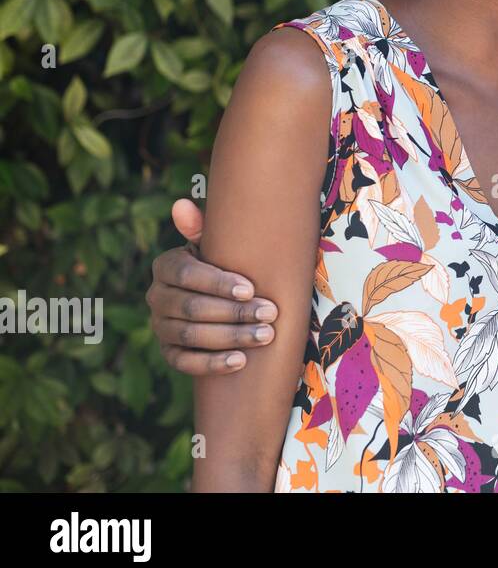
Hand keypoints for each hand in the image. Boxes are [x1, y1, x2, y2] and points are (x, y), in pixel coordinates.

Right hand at [147, 198, 278, 374]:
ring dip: (231, 337)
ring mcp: (161, 327)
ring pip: (192, 336)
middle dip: (235, 312)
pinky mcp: (169, 352)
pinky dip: (213, 363)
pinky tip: (240, 361)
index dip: (218, 283)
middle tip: (270, 313)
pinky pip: (186, 362)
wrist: (220, 294)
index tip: (251, 288)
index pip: (187, 275)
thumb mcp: (217, 243)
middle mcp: (156, 297)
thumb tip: (181, 204)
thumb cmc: (225, 262)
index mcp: (166, 266)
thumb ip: (203, 227)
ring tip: (265, 335)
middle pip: (192, 308)